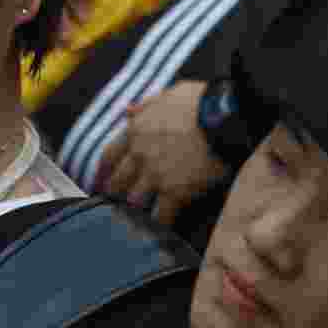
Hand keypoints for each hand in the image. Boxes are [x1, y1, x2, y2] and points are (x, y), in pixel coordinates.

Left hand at [96, 81, 228, 225]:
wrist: (222, 117)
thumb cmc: (201, 101)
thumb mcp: (169, 94)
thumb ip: (147, 105)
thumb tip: (129, 111)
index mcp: (136, 130)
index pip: (110, 155)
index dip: (106, 169)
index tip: (104, 177)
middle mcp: (139, 155)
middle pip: (117, 181)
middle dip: (115, 192)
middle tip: (114, 203)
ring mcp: (155, 175)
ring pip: (134, 200)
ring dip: (135, 210)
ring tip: (135, 221)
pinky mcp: (175, 192)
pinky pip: (162, 215)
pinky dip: (160, 225)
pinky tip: (160, 233)